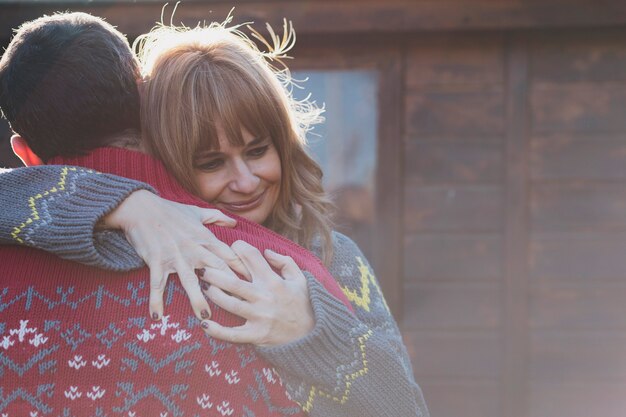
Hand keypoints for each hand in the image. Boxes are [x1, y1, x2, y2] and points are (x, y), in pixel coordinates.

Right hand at [102, 190, 248, 320]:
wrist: (140, 207)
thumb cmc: (169, 210)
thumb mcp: (197, 211)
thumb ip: (217, 218)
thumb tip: (235, 222)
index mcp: (205, 238)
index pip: (229, 256)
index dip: (243, 271)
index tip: (255, 285)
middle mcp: (194, 249)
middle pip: (216, 271)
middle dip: (229, 289)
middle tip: (240, 307)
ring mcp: (176, 256)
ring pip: (190, 281)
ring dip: (197, 299)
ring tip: (205, 317)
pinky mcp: (157, 261)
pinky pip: (157, 284)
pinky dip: (156, 300)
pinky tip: (157, 317)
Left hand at [199, 240, 314, 346]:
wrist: (313, 335)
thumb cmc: (305, 304)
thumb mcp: (301, 278)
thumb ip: (285, 262)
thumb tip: (266, 251)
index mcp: (273, 281)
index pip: (252, 257)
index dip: (239, 248)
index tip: (232, 247)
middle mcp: (264, 297)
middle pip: (233, 282)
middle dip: (214, 273)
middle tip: (202, 268)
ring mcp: (259, 317)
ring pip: (229, 304)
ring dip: (214, 295)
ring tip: (204, 288)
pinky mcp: (256, 335)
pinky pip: (232, 334)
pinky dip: (217, 331)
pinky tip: (205, 324)